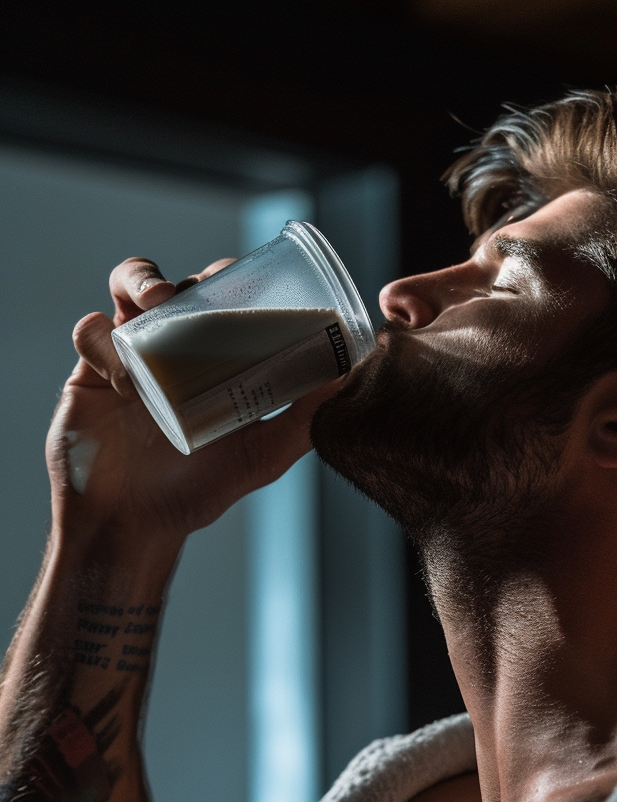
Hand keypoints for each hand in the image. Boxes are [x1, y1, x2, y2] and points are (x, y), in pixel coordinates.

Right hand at [50, 257, 343, 549]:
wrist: (133, 525)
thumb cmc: (198, 493)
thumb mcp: (261, 457)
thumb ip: (300, 422)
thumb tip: (345, 381)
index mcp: (209, 360)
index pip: (219, 302)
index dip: (228, 279)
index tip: (243, 275)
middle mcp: (168, 351)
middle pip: (174, 287)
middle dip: (185, 277)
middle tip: (199, 287)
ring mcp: (127, 357)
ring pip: (126, 291)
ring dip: (139, 282)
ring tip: (156, 302)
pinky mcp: (88, 372)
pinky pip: (88, 333)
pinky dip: (102, 339)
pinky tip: (121, 370)